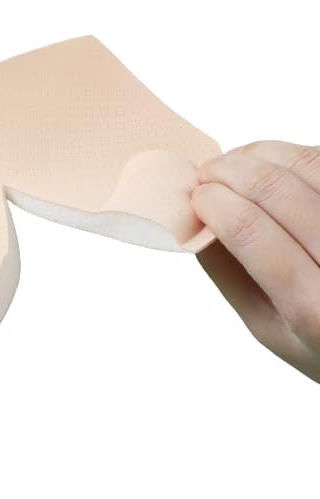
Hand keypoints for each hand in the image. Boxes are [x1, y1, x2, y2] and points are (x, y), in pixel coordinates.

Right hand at [191, 141, 319, 382]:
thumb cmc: (319, 340)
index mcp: (312, 309)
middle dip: (229, 171)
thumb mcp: (266, 325)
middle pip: (278, 192)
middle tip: (206, 172)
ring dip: (258, 153)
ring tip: (233, 162)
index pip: (252, 233)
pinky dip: (289, 153)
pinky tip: (269, 162)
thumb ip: (227, 275)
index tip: (195, 194)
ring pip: (307, 165)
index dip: (214, 203)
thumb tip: (195, 221)